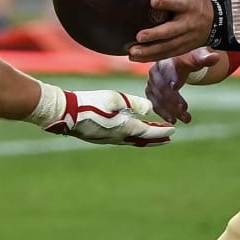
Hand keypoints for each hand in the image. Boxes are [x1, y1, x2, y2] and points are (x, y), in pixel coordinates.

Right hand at [24, 83, 173, 146]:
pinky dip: (132, 136)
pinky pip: (122, 139)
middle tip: (169, 138)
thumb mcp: (115, 99)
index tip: (173, 130)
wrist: (66, 113)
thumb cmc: (90, 103)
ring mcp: (108, 139)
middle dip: (156, 138)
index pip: (149, 132)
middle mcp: (119, 137)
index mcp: (125, 128)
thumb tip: (150, 108)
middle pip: (143, 140)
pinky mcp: (100, 138)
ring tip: (153, 135)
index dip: (162, 131)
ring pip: (132, 140)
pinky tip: (130, 131)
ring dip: (145, 138)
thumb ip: (134, 103)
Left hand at [127, 0, 214, 62]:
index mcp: (189, 5)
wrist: (215, 22)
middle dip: (155, 35)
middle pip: (171, 30)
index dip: (166, 2)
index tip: (153, 1)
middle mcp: (188, 23)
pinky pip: (166, 54)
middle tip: (139, 36)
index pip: (178, 3)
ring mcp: (186, 39)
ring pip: (167, 47)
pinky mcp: (183, 49)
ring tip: (132, 52)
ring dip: (149, 51)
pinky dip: (150, 57)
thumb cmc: (194, 2)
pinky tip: (136, 57)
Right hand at [146, 47, 225, 123]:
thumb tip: (215, 57)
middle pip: (161, 86)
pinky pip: (155, 104)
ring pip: (158, 98)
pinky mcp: (152, 93)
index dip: (170, 77)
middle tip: (184, 108)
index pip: (166, 68)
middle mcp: (156, 71)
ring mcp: (152, 83)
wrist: (178, 63)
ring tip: (185, 118)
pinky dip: (164, 113)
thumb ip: (204, 58)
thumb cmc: (188, 59)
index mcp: (166, 60)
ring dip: (170, 110)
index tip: (176, 86)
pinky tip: (174, 120)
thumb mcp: (197, 57)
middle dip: (172, 99)